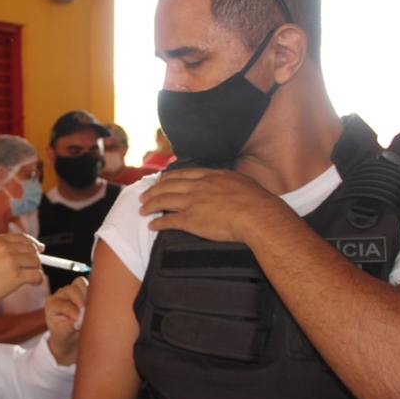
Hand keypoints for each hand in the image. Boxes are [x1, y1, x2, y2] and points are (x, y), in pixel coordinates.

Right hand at [0, 233, 44, 321]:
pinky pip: (37, 275)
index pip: (22, 237)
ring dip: (36, 270)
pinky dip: (38, 280)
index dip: (33, 243)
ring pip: (36, 261)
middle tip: (34, 267)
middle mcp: (5, 248)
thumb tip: (17, 250)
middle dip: (35, 258)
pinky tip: (34, 284)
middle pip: (31, 249)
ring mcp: (12, 261)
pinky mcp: (17, 276)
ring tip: (31, 278)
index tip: (39, 249)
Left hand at [45, 276, 87, 365]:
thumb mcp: (64, 333)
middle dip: (80, 300)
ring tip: (93, 307)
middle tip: (87, 311)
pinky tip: (97, 304)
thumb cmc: (64, 334)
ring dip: (88, 294)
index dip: (71, 311)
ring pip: (80, 283)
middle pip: (71, 290)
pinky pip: (89, 285)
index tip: (79, 319)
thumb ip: (70, 326)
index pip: (62, 304)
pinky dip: (94, 293)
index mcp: (52, 304)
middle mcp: (60, 294)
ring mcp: (72, 290)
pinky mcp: (82, 289)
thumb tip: (80, 321)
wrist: (69, 334)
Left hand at [139, 167, 288, 242]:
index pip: (183, 173)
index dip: (169, 177)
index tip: (161, 180)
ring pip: (163, 201)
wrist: (257, 215)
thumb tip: (232, 185)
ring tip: (142, 209)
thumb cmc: (257, 202)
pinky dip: (157, 223)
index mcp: (211, 175)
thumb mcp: (242, 182)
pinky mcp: (190, 220)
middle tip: (144, 195)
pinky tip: (151, 225)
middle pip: (169, 185)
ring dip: (150, 205)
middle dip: (153, 190)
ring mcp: (193, 202)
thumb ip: (230, 182)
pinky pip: (168, 220)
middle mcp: (199, 186)